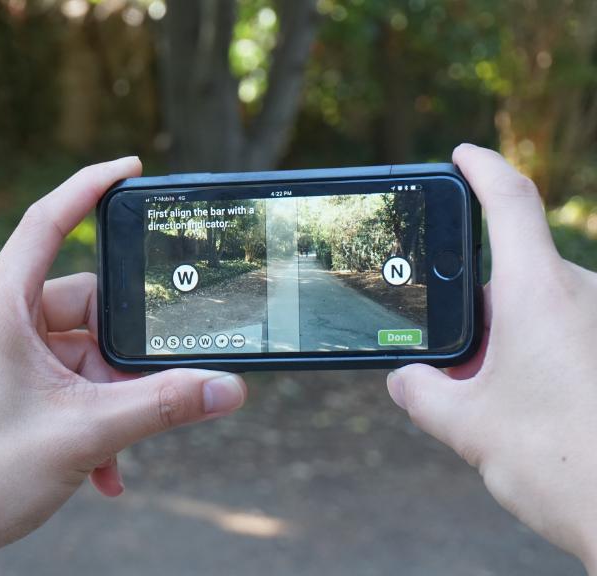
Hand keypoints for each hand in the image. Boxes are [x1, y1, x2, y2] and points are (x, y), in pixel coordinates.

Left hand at [0, 158, 247, 574]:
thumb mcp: (85, 434)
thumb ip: (162, 405)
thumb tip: (228, 388)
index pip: (48, 222)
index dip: (90, 186)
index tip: (132, 168)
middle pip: (84, 305)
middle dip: (122, 355)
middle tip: (142, 395)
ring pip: (80, 352)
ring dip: (108, 398)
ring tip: (115, 451)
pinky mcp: (2, 383)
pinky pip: (62, 380)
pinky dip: (88, 415)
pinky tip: (104, 468)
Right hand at [387, 144, 596, 569]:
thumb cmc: (562, 464)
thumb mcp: (467, 426)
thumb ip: (422, 392)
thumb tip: (405, 379)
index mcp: (540, 294)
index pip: (511, 202)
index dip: (482, 168)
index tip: (462, 155)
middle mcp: (582, 296)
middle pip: (517, 273)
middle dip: (479, 311)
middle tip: (454, 363)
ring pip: (544, 310)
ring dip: (510, 343)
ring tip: (496, 404)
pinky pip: (570, 335)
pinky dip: (541, 359)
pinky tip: (531, 413)